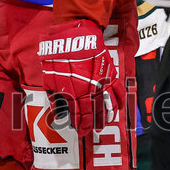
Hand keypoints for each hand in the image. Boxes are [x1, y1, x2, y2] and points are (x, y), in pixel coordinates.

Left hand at [37, 20, 120, 134]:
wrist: (75, 37)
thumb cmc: (59, 57)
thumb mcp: (50, 80)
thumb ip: (56, 99)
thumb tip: (59, 113)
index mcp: (75, 94)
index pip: (80, 116)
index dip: (80, 126)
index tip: (80, 131)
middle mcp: (90, 91)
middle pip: (94, 113)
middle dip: (92, 124)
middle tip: (92, 131)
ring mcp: (102, 83)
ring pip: (107, 106)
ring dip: (106, 117)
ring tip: (104, 123)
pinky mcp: (110, 73)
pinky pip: (117, 91)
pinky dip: (118, 102)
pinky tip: (117, 109)